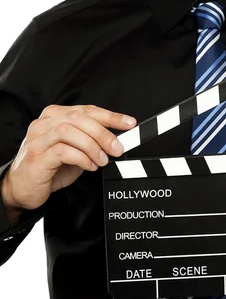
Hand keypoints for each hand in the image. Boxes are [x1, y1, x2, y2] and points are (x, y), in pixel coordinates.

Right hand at [2, 104, 135, 211]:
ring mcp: (38, 140)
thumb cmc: (49, 168)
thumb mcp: (75, 151)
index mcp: (54, 117)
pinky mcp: (37, 157)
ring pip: (69, 131)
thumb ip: (91, 142)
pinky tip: (90, 166)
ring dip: (92, 146)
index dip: (111, 116)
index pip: (87, 110)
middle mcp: (44, 124)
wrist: (23, 188)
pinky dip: (82, 158)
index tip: (129, 123)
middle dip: (103, 133)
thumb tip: (117, 141)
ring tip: (102, 160)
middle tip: (117, 149)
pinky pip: (62, 151)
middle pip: (78, 118)